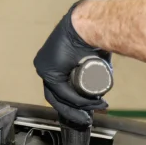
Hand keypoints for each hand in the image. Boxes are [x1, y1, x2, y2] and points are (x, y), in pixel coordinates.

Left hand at [34, 1, 111, 127]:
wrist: (88, 25)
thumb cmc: (94, 37)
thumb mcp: (94, 60)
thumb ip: (95, 70)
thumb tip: (101, 84)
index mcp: (54, 64)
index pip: (61, 91)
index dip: (74, 104)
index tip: (87, 113)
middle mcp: (46, 66)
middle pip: (58, 96)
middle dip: (74, 110)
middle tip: (86, 119)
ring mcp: (44, 68)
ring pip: (59, 96)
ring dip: (77, 107)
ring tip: (93, 111)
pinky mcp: (48, 71)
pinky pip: (61, 91)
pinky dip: (75, 99)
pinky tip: (88, 104)